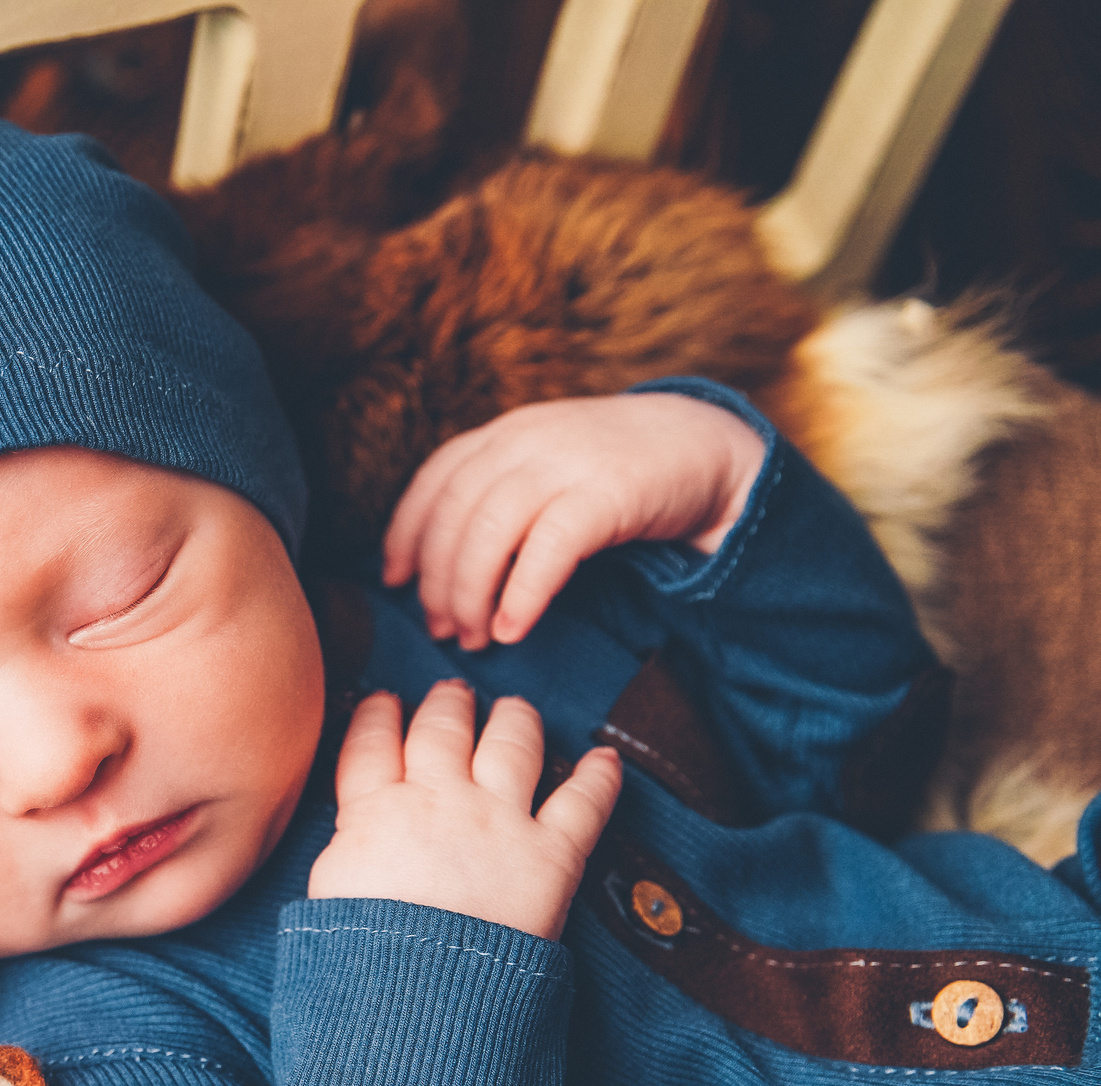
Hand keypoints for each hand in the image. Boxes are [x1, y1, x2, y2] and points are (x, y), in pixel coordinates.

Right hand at [308, 682, 621, 939]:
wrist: (417, 993)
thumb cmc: (360, 952)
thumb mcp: (327, 892)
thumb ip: (344, 848)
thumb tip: (353, 837)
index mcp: (375, 810)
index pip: (370, 744)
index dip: (376, 716)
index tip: (383, 702)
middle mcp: (439, 799)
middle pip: (441, 731)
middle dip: (446, 706)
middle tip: (451, 694)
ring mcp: (499, 820)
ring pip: (511, 746)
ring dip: (514, 720)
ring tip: (514, 709)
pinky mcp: (551, 853)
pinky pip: (582, 803)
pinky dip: (599, 778)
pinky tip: (605, 759)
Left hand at [382, 394, 766, 649]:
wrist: (707, 447)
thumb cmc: (615, 473)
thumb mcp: (547, 468)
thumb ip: (498, 496)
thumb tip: (440, 565)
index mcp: (505, 434)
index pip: (433, 482)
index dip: (405, 534)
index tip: (393, 581)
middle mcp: (527, 441)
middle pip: (454, 515)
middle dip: (438, 580)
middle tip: (439, 628)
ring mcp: (566, 462)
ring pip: (489, 533)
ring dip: (472, 594)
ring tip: (472, 637)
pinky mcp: (608, 492)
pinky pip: (548, 549)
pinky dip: (522, 594)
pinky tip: (512, 628)